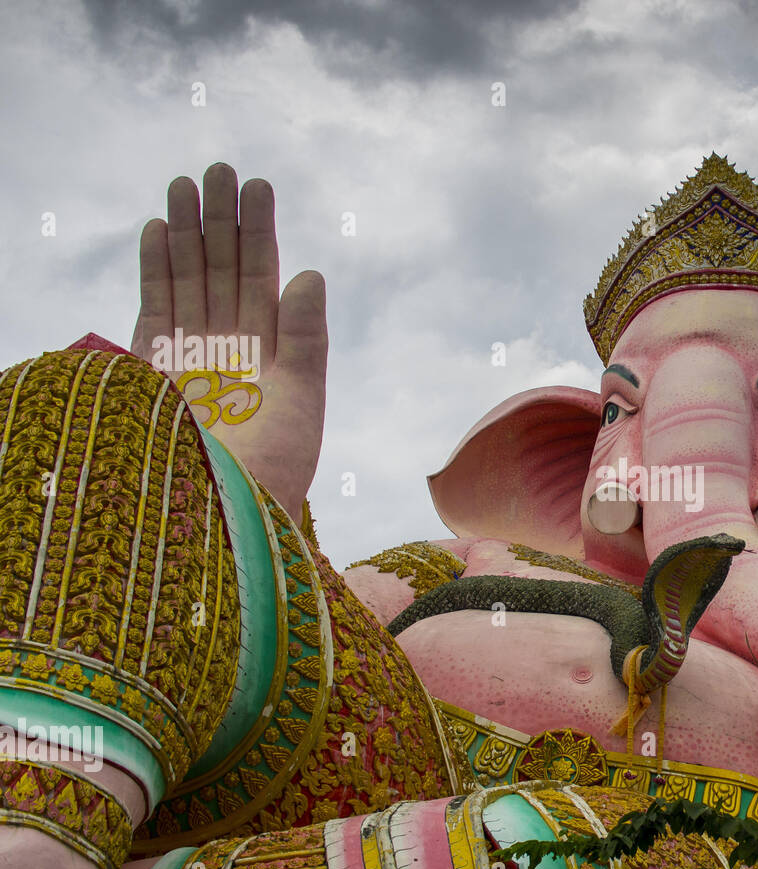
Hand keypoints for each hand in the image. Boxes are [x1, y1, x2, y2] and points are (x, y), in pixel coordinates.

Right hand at [129, 162, 326, 519]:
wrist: (224, 514)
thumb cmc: (272, 468)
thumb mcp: (302, 400)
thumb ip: (305, 338)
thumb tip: (310, 274)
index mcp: (270, 353)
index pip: (263, 279)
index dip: (259, 233)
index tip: (259, 186)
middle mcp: (229, 347)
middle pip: (222, 270)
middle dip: (221, 220)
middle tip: (221, 168)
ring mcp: (188, 355)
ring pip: (186, 279)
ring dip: (186, 232)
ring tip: (187, 183)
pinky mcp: (150, 368)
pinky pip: (151, 308)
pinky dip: (154, 269)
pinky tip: (157, 228)